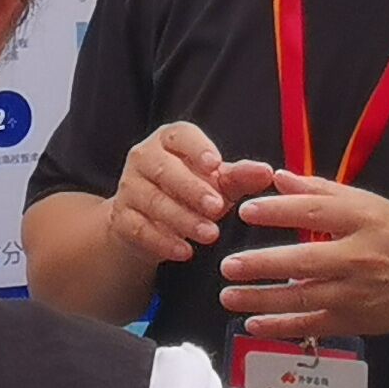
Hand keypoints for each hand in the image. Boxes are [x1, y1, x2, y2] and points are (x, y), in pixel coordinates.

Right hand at [106, 121, 242, 272]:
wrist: (147, 220)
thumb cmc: (190, 191)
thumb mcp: (217, 181)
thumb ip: (240, 176)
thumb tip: (267, 172)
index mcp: (169, 140)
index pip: (181, 136)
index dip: (197, 148)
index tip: (215, 164)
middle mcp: (144, 158)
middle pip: (164, 170)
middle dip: (192, 189)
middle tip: (218, 207)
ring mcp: (129, 188)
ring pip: (153, 201)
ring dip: (183, 219)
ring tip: (210, 235)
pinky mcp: (121, 218)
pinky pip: (139, 229)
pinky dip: (162, 242)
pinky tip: (184, 252)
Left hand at [217, 172, 388, 346]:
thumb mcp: (370, 204)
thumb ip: (323, 191)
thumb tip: (279, 177)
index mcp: (364, 221)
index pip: (316, 212)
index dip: (279, 211)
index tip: (246, 210)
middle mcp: (360, 258)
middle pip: (304, 261)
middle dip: (262, 264)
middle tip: (228, 264)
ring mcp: (355, 294)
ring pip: (302, 298)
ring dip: (261, 299)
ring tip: (228, 295)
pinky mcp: (352, 321)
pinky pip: (311, 326)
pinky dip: (280, 327)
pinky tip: (252, 324)